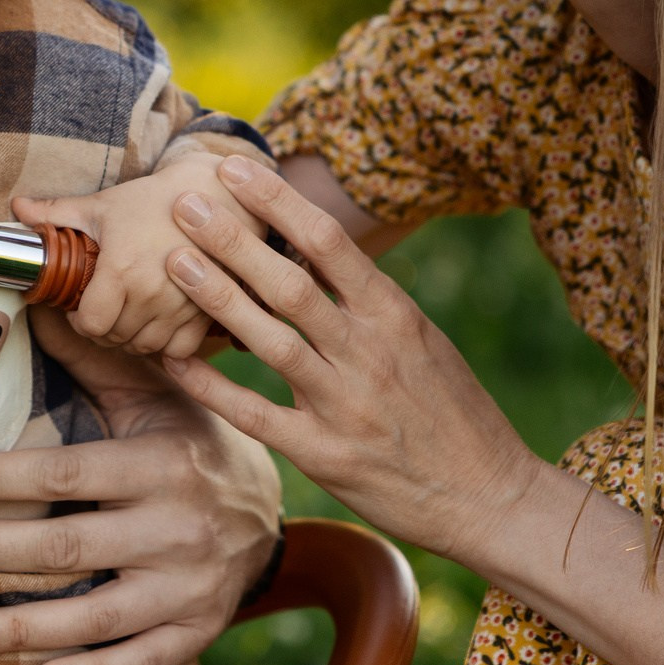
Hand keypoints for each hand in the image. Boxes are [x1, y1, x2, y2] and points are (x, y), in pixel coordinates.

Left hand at [0, 306, 282, 664]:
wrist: (268, 507)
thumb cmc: (187, 438)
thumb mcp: (151, 393)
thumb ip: (91, 356)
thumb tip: (32, 294)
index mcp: (161, 464)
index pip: (64, 473)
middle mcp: (177, 529)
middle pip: (65, 547)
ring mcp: (186, 590)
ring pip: (94, 616)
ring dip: (19, 630)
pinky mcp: (192, 634)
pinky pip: (135, 664)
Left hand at [15, 155, 257, 358]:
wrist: (210, 197)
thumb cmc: (150, 201)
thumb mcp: (101, 205)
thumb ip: (55, 213)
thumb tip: (15, 208)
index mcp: (120, 269)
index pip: (89, 324)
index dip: (78, 320)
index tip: (79, 307)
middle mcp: (151, 293)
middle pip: (115, 338)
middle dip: (102, 328)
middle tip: (102, 308)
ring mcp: (181, 306)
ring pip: (144, 346)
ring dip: (130, 337)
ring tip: (127, 315)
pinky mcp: (205, 314)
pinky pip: (178, 350)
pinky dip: (165, 344)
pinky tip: (157, 323)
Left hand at [159, 155, 537, 562]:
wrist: (489, 497)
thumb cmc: (451, 411)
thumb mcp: (420, 340)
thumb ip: (366, 298)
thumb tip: (308, 244)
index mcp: (394, 316)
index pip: (328, 241)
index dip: (276, 200)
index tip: (234, 167)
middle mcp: (369, 354)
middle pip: (290, 284)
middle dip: (233, 238)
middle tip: (184, 202)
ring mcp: (344, 406)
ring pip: (271, 341)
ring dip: (218, 298)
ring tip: (173, 261)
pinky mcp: (323, 455)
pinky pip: (255, 414)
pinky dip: (211, 385)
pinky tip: (174, 358)